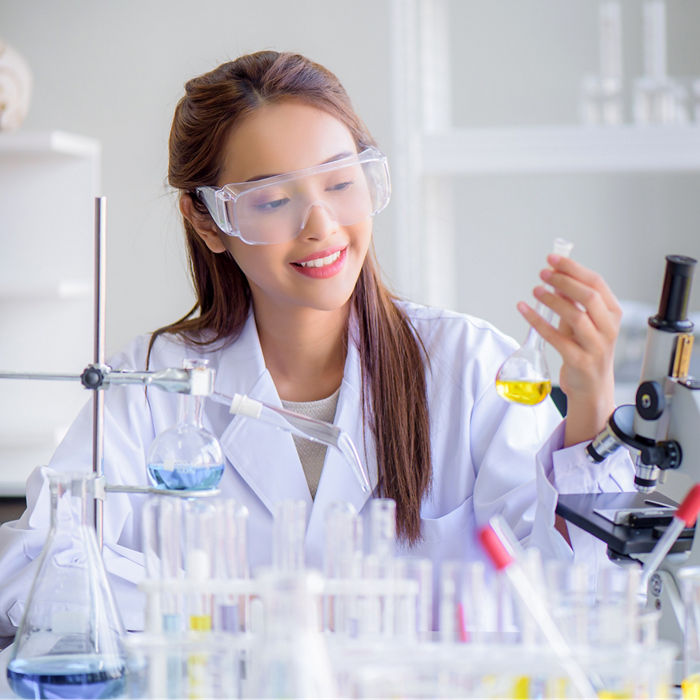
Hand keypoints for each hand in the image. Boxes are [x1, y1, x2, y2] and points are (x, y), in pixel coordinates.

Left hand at [517, 254, 621, 446]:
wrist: (592, 388)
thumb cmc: (587, 351)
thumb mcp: (584, 323)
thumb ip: (573, 303)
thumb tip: (555, 279)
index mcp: (613, 314)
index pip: (597, 283)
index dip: (573, 268)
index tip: (553, 259)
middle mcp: (609, 329)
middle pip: (589, 297)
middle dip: (563, 281)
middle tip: (543, 274)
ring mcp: (596, 346)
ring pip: (575, 316)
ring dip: (552, 300)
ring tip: (535, 290)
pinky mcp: (579, 361)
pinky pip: (556, 338)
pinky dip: (538, 321)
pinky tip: (524, 309)